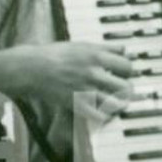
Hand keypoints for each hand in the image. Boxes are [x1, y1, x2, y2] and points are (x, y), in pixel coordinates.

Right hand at [8, 41, 133, 121]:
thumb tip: (125, 50)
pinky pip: (100, 116)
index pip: (128, 66)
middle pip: (126, 86)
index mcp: (97, 56)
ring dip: (118, 103)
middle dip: (126, 89)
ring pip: (117, 103)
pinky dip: (104, 115)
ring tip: (115, 102)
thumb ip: (105, 48)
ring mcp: (86, 90)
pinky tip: (102, 111)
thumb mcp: (83, 45)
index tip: (123, 74)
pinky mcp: (77, 104)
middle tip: (121, 89)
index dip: (128, 71)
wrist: (33, 68)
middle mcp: (94, 73)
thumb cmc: (56, 55)